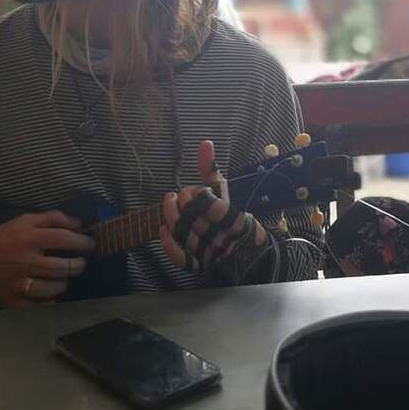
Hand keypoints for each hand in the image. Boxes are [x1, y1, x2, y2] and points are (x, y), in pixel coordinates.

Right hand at [0, 211, 93, 307]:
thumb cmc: (2, 238)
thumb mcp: (24, 220)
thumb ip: (52, 218)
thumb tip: (78, 224)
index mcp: (28, 239)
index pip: (63, 239)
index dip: (81, 242)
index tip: (90, 244)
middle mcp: (25, 261)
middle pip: (61, 267)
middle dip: (77, 265)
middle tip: (81, 263)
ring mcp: (18, 283)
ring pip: (52, 288)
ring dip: (64, 283)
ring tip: (66, 278)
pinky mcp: (13, 300)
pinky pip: (38, 305)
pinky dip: (49, 300)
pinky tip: (52, 293)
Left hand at [158, 139, 268, 275]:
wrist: (247, 252)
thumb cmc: (234, 218)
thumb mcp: (226, 192)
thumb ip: (211, 171)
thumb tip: (205, 144)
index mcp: (235, 221)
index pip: (208, 204)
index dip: (197, 194)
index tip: (195, 191)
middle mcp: (223, 238)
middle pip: (192, 217)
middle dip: (182, 202)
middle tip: (180, 196)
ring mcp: (211, 254)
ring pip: (184, 235)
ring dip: (170, 216)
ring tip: (169, 203)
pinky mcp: (201, 266)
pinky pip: (182, 259)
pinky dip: (169, 245)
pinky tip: (162, 230)